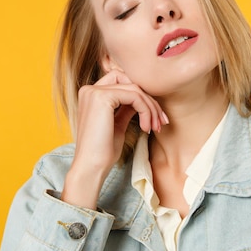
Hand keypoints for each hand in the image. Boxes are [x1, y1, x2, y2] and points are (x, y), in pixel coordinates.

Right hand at [61, 70, 167, 208]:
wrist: (91, 168)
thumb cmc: (103, 152)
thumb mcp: (117, 124)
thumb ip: (126, 109)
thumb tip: (142, 100)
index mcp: (91, 95)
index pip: (122, 82)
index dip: (142, 97)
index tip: (156, 117)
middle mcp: (89, 89)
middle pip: (130, 83)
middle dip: (150, 101)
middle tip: (161, 122)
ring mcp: (94, 92)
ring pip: (135, 89)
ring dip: (151, 108)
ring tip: (155, 127)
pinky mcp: (102, 98)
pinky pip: (134, 96)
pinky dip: (146, 111)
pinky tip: (146, 128)